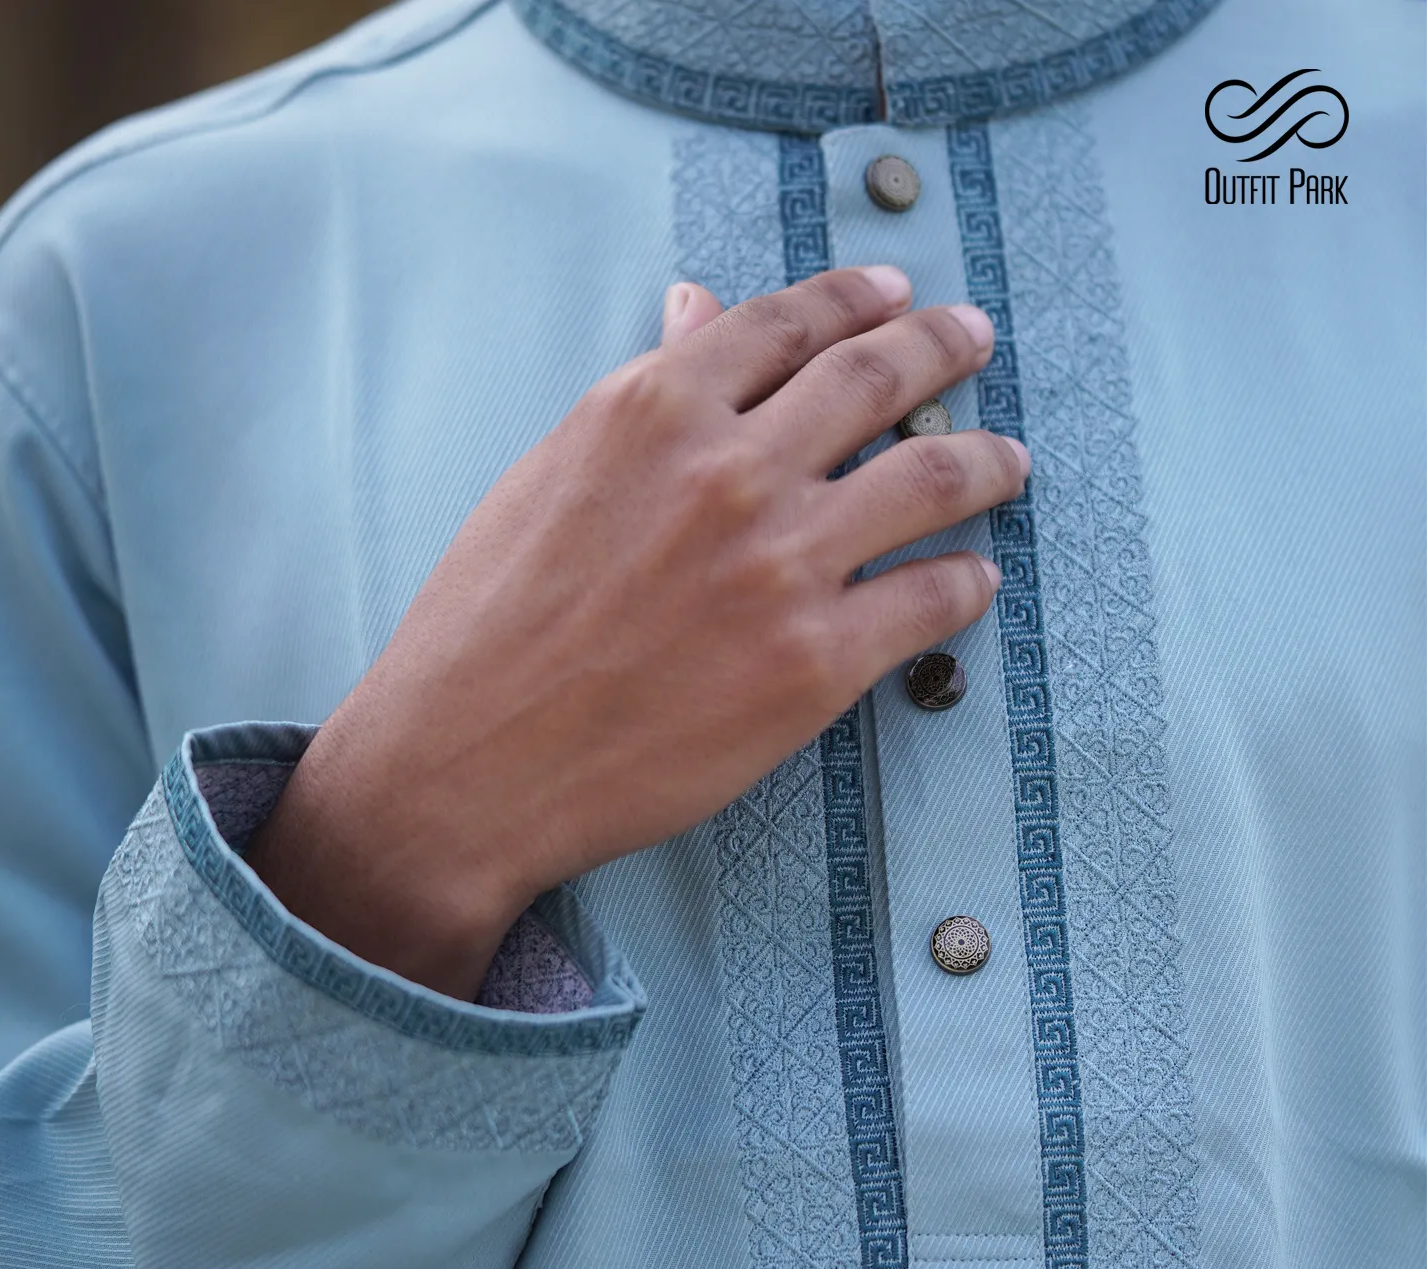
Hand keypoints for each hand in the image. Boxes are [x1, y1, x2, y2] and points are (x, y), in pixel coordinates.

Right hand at [245, 266, 1027, 998]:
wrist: (469, 766)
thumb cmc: (486, 627)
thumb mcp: (549, 477)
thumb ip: (639, 396)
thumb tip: (695, 310)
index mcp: (652, 408)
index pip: (786, 322)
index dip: (855, 298)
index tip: (893, 293)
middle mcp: (729, 470)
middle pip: (876, 377)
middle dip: (941, 347)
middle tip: (974, 340)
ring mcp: (780, 566)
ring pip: (930, 477)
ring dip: (986, 460)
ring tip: (1009, 460)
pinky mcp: (814, 664)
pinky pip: (931, 600)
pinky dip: (965, 581)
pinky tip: (974, 579)